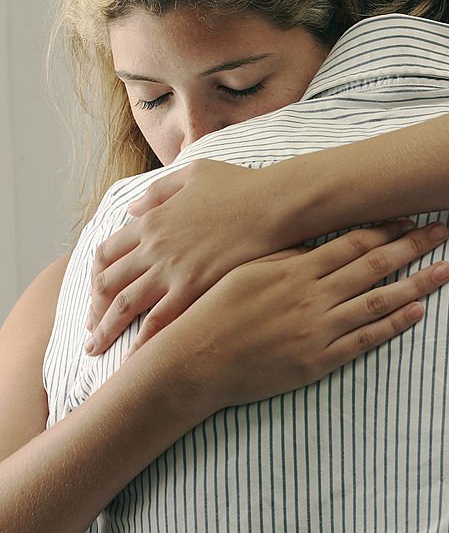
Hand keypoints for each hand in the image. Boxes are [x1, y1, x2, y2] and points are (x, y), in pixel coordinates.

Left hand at [88, 159, 297, 353]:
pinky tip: (134, 359)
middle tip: (92, 328)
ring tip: (95, 349)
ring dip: (105, 330)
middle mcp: (153, 247)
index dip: (96, 275)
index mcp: (151, 221)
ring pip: (124, 306)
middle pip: (107, 283)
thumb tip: (132, 209)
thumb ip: (158, 191)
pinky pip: (159, 321)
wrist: (273, 203)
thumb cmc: (241, 185)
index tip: (97, 291)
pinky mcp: (194, 287)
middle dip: (94, 308)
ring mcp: (172, 269)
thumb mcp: (193, 173)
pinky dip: (141, 342)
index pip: (107, 252)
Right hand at [151, 220, 448, 410]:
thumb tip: (318, 235)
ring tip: (447, 270)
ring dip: (417, 284)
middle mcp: (314, 296)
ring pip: (380, 301)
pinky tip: (419, 311)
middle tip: (444, 232)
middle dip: (414, 246)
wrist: (195, 362)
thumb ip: (288, 254)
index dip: (387, 228)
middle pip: (376, 265)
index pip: (354, 242)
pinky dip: (394, 324)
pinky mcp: (319, 361)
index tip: (412, 217)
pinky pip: (366, 340)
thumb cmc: (217, 311)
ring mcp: (319, 329)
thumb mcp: (249, 270)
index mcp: (297, 269)